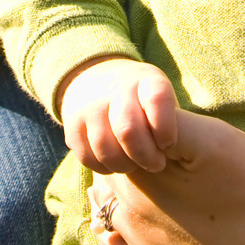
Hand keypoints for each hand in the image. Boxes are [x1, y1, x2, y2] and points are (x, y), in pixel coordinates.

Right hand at [58, 57, 177, 173]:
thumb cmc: (141, 97)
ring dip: (125, 165)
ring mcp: (90, 105)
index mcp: (146, 80)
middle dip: (146, 156)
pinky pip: (87, 157)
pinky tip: (115, 163)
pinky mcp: (72, 124)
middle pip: (128, 130)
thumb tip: (173, 155)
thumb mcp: (159, 95)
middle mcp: (116, 89)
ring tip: (135, 164)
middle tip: (156, 164)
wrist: (96, 77)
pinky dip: (103, 167)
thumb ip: (168, 120)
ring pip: (106, 148)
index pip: (157, 100)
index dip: (165, 128)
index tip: (168, 144)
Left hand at [88, 109, 244, 244]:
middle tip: (153, 162)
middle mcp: (133, 213)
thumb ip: (166, 126)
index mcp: (143, 173)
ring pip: (106, 214)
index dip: (132, 137)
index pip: (114, 145)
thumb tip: (138, 121)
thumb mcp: (212, 137)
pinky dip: (117, 235)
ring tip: (148, 191)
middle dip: (124, 167)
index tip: (152, 138)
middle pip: (107, 180)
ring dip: (118, 200)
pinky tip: (136, 226)